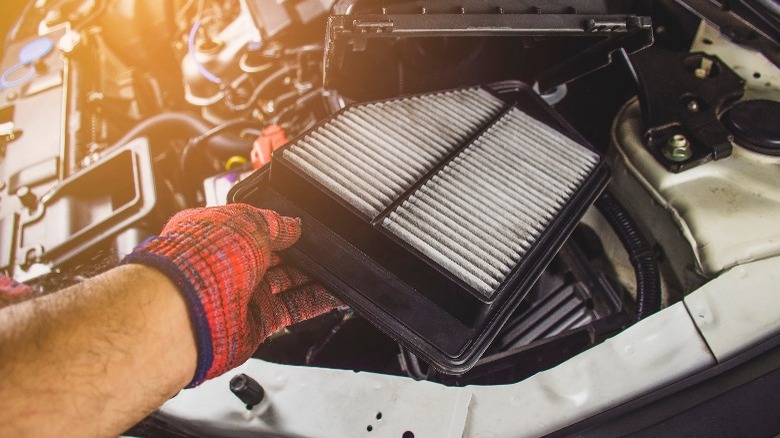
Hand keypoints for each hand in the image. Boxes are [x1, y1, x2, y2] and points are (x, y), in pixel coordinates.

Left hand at [123, 203, 340, 386]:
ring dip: (313, 277)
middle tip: (325, 247)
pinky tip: (335, 293)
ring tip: (338, 268)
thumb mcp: (247, 221)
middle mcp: (228, 266)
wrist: (185, 313)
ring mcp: (242, 296)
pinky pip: (293, 309)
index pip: (257, 227)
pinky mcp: (255, 324)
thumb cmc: (198, 261)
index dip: (282, 226)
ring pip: (287, 284)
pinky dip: (316, 302)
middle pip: (275, 257)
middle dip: (301, 252)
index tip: (306, 226)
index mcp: (218, 233)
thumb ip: (276, 222)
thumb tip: (294, 224)